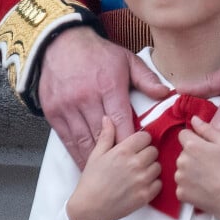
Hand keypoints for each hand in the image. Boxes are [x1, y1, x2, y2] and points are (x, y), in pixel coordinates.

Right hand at [38, 26, 168, 167]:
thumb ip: (146, 79)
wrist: (61, 43)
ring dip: (95, 159)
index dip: (129, 141)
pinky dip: (77, 154)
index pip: (121, 121)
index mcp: (108, 86)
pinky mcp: (54, 112)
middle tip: (125, 170)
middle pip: (103, 135)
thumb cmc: (98, 53)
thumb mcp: (126, 60)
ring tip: (106, 175)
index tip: (137, 155)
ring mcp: (68, 106)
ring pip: (84, 140)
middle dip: (114, 155)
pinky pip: (67, 139)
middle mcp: (87, 98)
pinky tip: (85, 163)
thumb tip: (165, 93)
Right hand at [67, 116, 160, 219]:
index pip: (146, 137)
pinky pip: (159, 184)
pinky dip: (153, 184)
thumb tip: (108, 119)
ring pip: (158, 166)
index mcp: (123, 151)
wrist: (90, 209)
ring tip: (139, 173)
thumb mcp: (96, 155)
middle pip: (153, 150)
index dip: (141, 141)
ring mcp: (141, 180)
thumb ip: (106, 135)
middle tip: (137, 160)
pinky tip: (141, 185)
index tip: (136, 147)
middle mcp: (135, 163)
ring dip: (150, 168)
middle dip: (146, 154)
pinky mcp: (145, 196)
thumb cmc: (92, 181)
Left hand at [175, 115, 219, 218]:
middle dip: (193, 155)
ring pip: (182, 169)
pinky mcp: (181, 194)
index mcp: (192, 145)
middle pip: (183, 153)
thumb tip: (194, 120)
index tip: (204, 146)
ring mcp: (180, 179)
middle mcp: (182, 161)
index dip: (194, 138)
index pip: (183, 135)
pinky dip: (189, 186)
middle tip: (210, 163)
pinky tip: (203, 187)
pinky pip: (182, 185)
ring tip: (207, 176)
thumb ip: (207, 129)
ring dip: (190, 171)